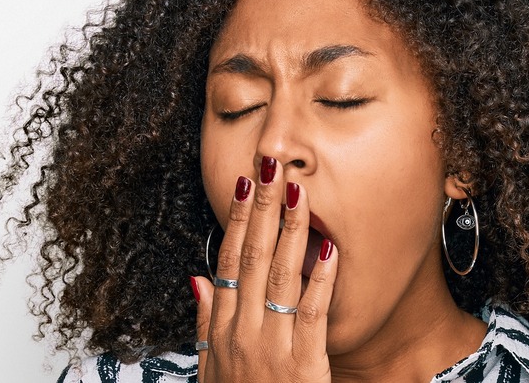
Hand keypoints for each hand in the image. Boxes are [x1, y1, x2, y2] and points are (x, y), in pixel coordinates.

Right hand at [193, 157, 337, 381]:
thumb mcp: (209, 368)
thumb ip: (205, 323)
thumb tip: (198, 279)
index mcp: (222, 328)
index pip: (228, 261)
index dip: (236, 220)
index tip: (244, 185)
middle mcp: (243, 331)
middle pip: (251, 257)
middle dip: (262, 208)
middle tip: (271, 166)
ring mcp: (272, 346)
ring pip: (280, 275)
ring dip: (290, 229)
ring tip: (297, 190)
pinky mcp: (304, 364)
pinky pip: (312, 312)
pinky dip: (321, 278)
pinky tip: (330, 247)